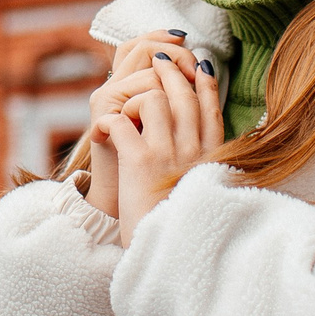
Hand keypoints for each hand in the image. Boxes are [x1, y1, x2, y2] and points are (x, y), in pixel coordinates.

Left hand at [97, 42, 222, 246]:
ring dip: (135, 95)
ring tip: (125, 104)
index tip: (199, 64)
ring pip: (154, 98)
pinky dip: (108, 122)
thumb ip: (200, 164)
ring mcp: (168, 154)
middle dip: (171, 71)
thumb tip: (195, 142)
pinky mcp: (140, 162)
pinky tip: (103, 131)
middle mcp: (194, 151)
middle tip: (159, 60)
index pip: (211, 108)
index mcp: (211, 158)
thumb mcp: (200, 191)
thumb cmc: (179, 226)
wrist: (166, 255)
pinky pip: (121, 121)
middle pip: (183, 94)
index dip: (205, 82)